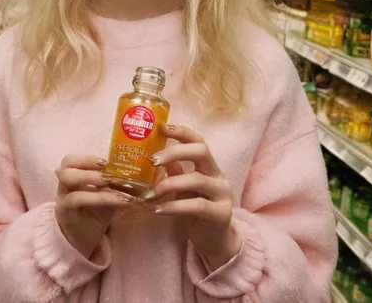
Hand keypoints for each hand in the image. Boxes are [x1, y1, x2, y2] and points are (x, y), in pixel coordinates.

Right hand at [55, 155, 134, 258]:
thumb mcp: (105, 195)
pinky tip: (121, 200)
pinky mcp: (65, 212)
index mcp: (72, 177)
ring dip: (92, 177)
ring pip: (68, 178)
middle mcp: (63, 185)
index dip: (87, 158)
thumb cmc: (95, 214)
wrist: (84, 242)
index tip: (106, 161)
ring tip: (113, 181)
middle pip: (66, 165)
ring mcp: (62, 197)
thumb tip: (137, 171)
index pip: (71, 160)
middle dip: (88, 163)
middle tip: (108, 169)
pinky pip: (79, 198)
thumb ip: (113, 182)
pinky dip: (101, 196)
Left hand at [141, 126, 240, 269]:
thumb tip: (155, 155)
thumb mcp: (184, 189)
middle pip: (201, 151)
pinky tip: (158, 210)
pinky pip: (197, 206)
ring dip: (169, 184)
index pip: (199, 141)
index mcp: (209, 166)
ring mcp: (222, 194)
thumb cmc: (196, 212)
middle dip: (175, 152)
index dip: (182, 132)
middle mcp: (218, 176)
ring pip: (196, 180)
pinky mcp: (221, 214)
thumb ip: (175, 172)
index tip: (162, 128)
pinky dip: (174, 206)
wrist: (215, 242)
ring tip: (149, 193)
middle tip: (151, 160)